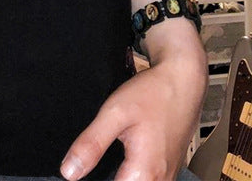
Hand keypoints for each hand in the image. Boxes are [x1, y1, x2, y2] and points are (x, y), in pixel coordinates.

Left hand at [59, 52, 207, 180]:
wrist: (182, 81)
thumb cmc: (152, 94)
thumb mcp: (114, 113)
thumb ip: (92, 144)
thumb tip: (69, 172)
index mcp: (144, 174)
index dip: (93, 180)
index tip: (86, 164)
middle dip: (106, 175)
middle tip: (96, 155)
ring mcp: (168, 176)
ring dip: (121, 174)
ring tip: (110, 153)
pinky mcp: (170, 168)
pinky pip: (148, 179)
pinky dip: (132, 173)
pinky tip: (123, 155)